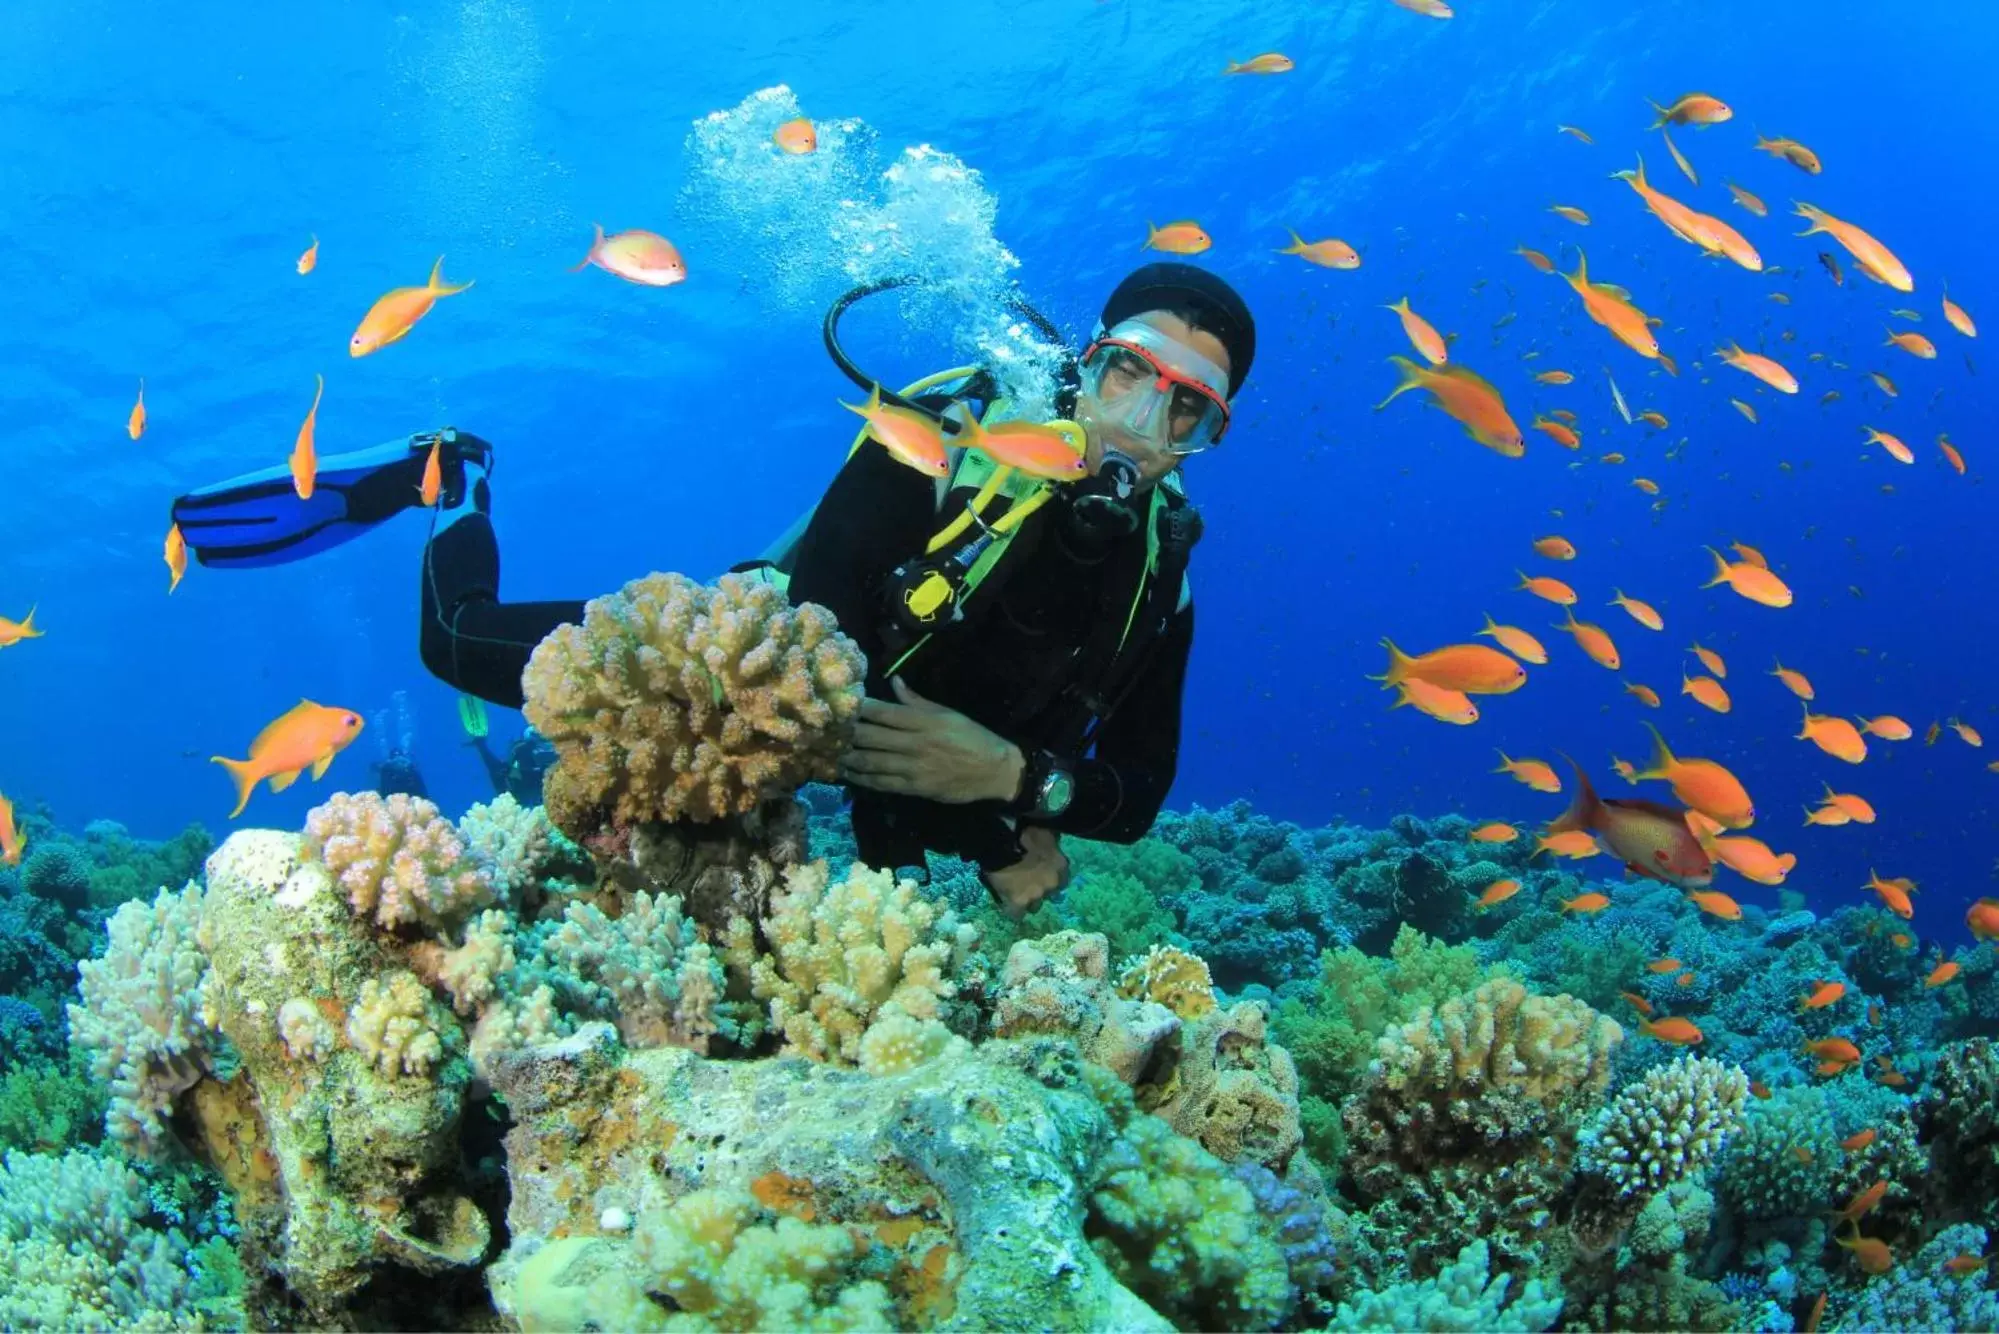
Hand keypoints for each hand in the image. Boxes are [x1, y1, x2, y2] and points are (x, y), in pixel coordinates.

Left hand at [840, 677, 1023, 804]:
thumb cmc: (971, 737)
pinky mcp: (914, 787)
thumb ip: (917, 700)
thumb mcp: (947, 713)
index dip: (858, 708)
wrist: (994, 770)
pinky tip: (847, 774)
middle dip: (845, 733)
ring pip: (872, 762)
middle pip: (871, 737)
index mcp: (923, 721)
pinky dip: (862, 779)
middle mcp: (914, 743)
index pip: (883, 712)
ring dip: (847, 758)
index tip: (839, 704)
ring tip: (827, 753)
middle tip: (822, 730)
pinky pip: (882, 783)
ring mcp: (913, 767)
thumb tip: (894, 682)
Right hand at [982, 826, 1069, 918]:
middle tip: (1028, 882)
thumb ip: (1053, 841)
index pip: (1063, 879)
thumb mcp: (1045, 831)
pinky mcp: (1018, 903)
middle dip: (1041, 889)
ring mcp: (1036, 895)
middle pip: (1050, 894)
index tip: (1042, 873)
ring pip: (1035, 906)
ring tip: (1016, 893)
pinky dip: (1013, 910)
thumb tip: (1055, 842)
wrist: (1001, 842)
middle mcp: (1052, 884)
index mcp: (1061, 866)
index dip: (1052, 877)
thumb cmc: (1024, 832)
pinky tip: (1007, 904)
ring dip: (1028, 900)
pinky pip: (1016, 914)